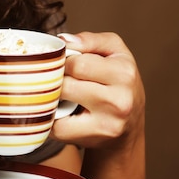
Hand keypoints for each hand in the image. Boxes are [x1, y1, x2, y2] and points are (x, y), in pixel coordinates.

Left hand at [52, 31, 144, 151]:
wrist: (129, 125)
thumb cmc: (117, 81)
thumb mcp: (113, 51)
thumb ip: (90, 40)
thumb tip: (64, 40)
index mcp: (124, 73)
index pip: (77, 63)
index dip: (64, 62)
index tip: (65, 64)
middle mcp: (120, 100)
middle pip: (66, 84)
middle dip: (57, 80)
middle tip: (61, 80)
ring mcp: (108, 123)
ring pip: (58, 104)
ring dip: (52, 97)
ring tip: (61, 94)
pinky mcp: (93, 139)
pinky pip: (55, 126)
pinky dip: (50, 118)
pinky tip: (59, 111)